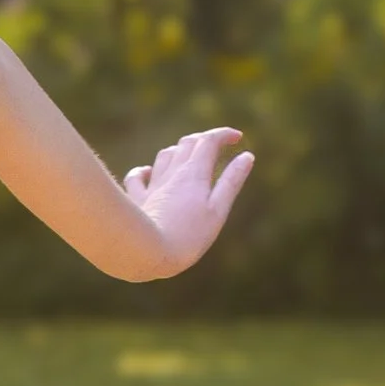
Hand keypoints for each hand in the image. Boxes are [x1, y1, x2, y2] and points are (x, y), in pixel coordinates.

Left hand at [120, 125, 254, 276]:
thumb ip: (232, 182)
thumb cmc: (188, 235)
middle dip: (204, 139)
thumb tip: (247, 156)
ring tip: (190, 155)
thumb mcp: (218, 210)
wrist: (146, 251)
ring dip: (179, 150)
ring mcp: (152, 186)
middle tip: (219, 144)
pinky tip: (147, 172)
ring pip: (164, 156)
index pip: (209, 141)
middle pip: (187, 144)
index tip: (238, 137)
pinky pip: (136, 178)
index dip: (223, 135)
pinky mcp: (137, 201)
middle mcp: (171, 174)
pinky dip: (145, 170)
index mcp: (194, 173)